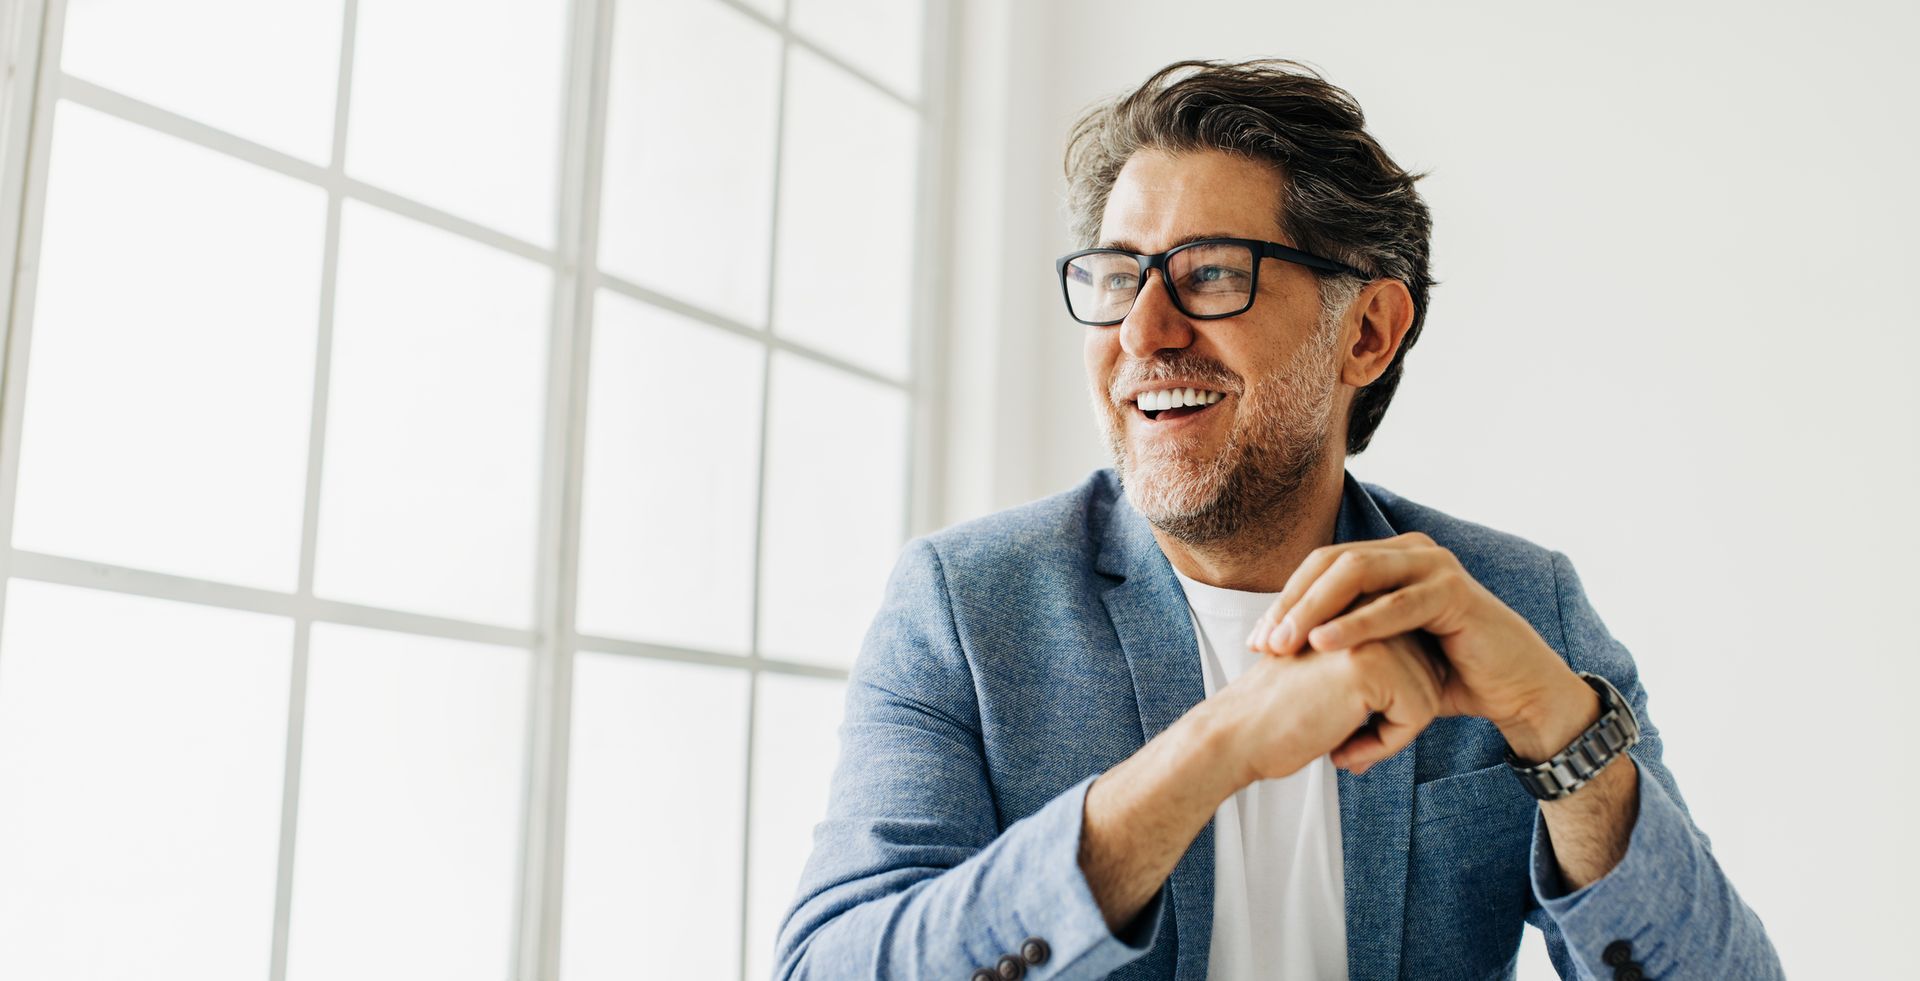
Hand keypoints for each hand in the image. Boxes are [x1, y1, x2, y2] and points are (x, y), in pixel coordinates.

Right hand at [1204, 630, 1447, 781]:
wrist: (1237, 735)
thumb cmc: (1284, 713)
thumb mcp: (1338, 673)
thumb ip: (1382, 661)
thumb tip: (1441, 675)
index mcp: (1357, 606)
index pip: (1419, 658)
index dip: (1394, 702)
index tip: (1350, 722)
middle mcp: (1366, 609)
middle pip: (1430, 675)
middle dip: (1398, 718)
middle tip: (1345, 738)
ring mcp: (1369, 631)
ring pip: (1429, 696)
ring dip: (1392, 734)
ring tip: (1342, 742)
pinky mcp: (1371, 662)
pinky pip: (1417, 715)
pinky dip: (1387, 745)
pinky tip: (1343, 751)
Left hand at [1246, 532, 1592, 758]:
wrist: (1510, 690)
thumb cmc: (1444, 674)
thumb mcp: (1383, 652)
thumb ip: (1342, 639)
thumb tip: (1280, 650)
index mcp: (1389, 559)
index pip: (1320, 567)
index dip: (1284, 601)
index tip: (1255, 643)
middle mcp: (1409, 552)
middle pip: (1331, 564)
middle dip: (1291, 604)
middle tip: (1262, 643)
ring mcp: (1432, 565)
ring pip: (1356, 574)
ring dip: (1314, 609)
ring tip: (1284, 643)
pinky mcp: (1453, 590)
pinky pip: (1396, 603)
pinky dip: (1357, 623)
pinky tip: (1325, 643)